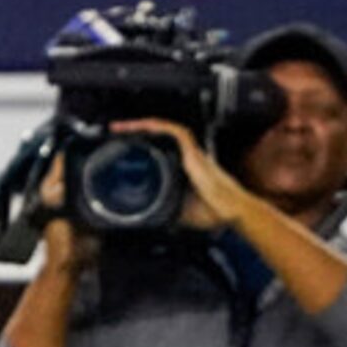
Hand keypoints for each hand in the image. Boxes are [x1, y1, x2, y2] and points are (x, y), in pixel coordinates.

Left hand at [109, 116, 250, 230]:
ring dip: (141, 126)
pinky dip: (160, 127)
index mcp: (182, 168)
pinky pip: (177, 132)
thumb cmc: (212, 211)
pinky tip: (144, 125)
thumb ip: (163, 212)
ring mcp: (190, 153)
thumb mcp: (178, 212)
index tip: (120, 146)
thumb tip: (145, 221)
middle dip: (134, 132)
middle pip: (158, 137)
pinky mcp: (195, 153)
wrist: (232, 210)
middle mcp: (186, 156)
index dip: (139, 145)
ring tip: (121, 126)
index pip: (158, 150)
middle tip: (114, 131)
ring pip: (164, 130)